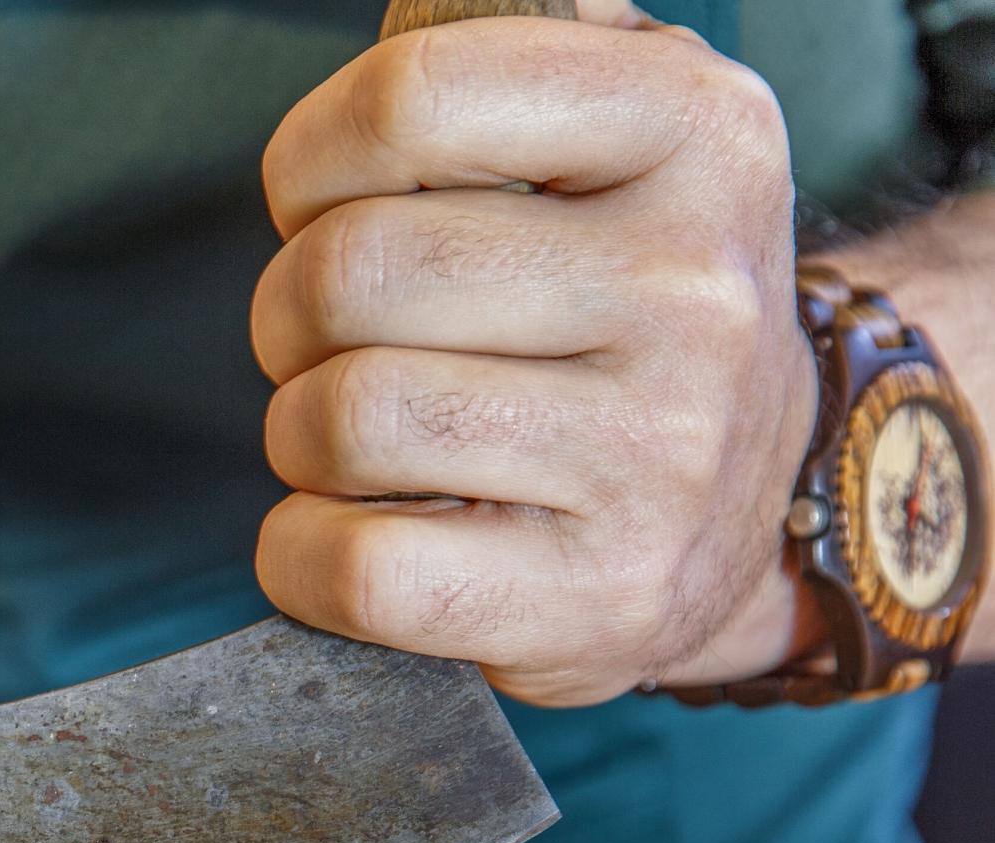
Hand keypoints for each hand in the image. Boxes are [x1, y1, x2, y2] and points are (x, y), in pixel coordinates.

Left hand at [249, 3, 816, 704]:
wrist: (742, 516)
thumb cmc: (618, 314)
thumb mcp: (617, 144)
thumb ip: (510, 68)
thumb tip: (401, 27)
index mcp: (696, 131)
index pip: (412, 96)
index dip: (311, 162)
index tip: (325, 205)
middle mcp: (695, 287)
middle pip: (350, 271)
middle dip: (289, 316)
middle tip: (332, 344)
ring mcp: (661, 453)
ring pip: (344, 419)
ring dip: (299, 436)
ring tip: (359, 441)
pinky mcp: (601, 596)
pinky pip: (358, 567)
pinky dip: (304, 555)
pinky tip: (355, 532)